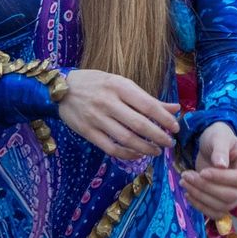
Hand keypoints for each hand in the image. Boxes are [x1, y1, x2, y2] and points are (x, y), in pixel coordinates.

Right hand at [57, 69, 179, 161]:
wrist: (61, 89)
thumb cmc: (96, 83)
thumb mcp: (121, 83)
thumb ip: (147, 98)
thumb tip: (175, 109)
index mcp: (118, 86)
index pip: (147, 104)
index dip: (164, 118)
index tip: (176, 128)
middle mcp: (108, 102)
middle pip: (139, 124)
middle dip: (159, 136)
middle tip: (170, 143)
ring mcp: (96, 118)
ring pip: (126, 139)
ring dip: (145, 148)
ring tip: (157, 150)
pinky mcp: (87, 132)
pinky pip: (111, 148)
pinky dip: (127, 154)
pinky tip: (137, 154)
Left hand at [182, 122, 236, 216]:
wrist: (212, 145)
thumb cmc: (218, 137)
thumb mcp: (218, 137)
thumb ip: (220, 149)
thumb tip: (221, 165)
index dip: (222, 178)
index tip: (202, 172)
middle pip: (231, 195)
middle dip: (207, 188)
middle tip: (187, 175)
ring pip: (223, 206)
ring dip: (201, 197)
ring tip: (184, 182)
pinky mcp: (225, 202)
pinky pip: (216, 213)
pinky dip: (201, 207)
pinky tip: (188, 194)